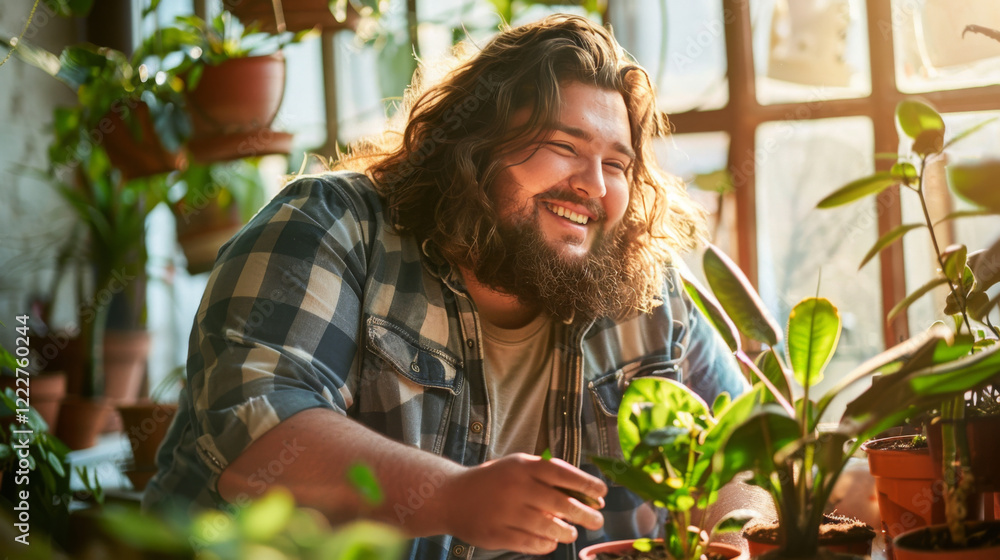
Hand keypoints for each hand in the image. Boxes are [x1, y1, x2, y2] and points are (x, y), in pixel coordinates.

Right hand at [441, 453, 606, 554]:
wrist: (451, 496)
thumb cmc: (494, 481)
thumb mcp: (518, 468)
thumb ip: (549, 478)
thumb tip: (590, 496)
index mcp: (522, 466)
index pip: (562, 473)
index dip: (586, 483)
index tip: (603, 493)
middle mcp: (515, 487)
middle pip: (560, 503)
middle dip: (585, 514)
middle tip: (597, 521)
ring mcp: (505, 512)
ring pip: (548, 527)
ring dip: (567, 532)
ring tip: (571, 532)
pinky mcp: (497, 534)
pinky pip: (531, 543)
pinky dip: (546, 544)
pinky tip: (550, 541)